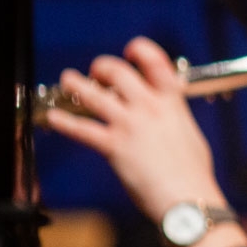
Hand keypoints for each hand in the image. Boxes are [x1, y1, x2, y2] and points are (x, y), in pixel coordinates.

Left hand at [43, 39, 225, 223]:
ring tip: (68, 79)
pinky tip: (52, 118)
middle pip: (119, 73)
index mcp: (172, 102)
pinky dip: (64, 122)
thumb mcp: (189, 132)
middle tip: (97, 72)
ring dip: (76, 85)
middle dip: (103, 67)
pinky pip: (82, 129)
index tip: (131, 50)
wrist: (186, 196)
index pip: (156, 63)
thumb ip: (174, 115)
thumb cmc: (193, 172)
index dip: (141, 50)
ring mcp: (129, 125)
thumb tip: (167, 111)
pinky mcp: (112, 146)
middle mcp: (149, 107)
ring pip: (94, 96)